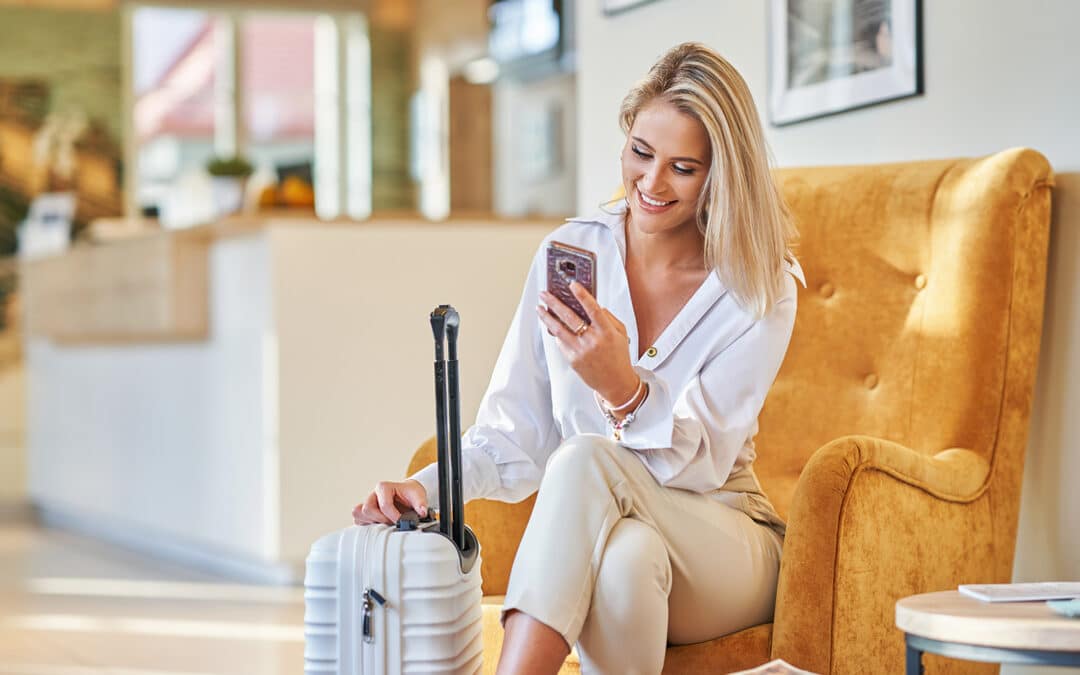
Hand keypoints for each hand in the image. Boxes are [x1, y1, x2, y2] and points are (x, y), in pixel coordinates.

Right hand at [353, 479, 427, 524]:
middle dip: (381, 519)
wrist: (407, 493)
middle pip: (367, 509)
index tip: (402, 521)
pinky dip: (366, 525)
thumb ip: (421, 503)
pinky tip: (378, 525)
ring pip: (359, 514)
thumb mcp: (418, 495)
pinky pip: (358, 519)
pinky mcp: (365, 512)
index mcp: (383, 487)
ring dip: (372, 522)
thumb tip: (422, 512)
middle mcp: (373, 494)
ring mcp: (368, 503)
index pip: (384, 505)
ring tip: (385, 524)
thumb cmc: (410, 493)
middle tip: (392, 523)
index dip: (393, 516)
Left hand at [537, 282, 639, 403]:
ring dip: (547, 317)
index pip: (593, 309)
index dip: (582, 296)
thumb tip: (595, 305)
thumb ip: (609, 318)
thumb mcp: (621, 335)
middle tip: (545, 294)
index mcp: (607, 332)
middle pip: (570, 317)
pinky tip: (552, 326)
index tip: (572, 285)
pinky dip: (556, 333)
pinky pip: (561, 343)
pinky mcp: (572, 360)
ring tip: (540, 309)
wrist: (616, 383)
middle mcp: (593, 341)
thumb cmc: (619, 358)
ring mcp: (581, 351)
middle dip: (554, 303)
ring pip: (559, 330)